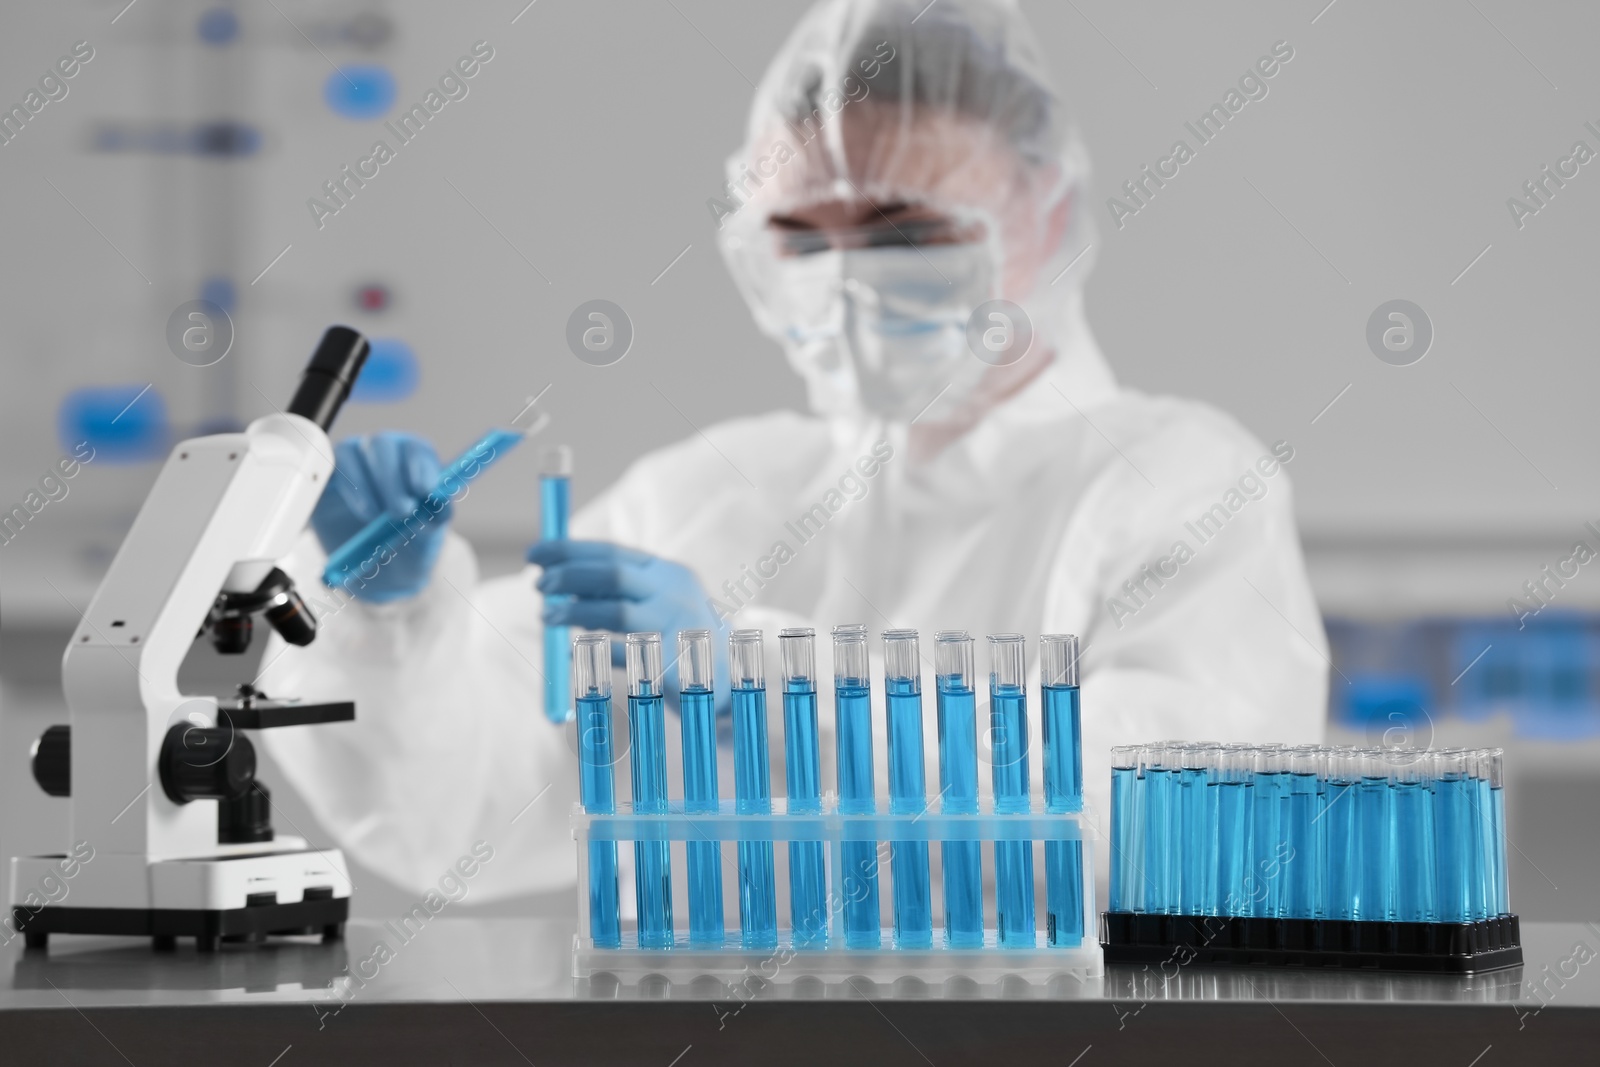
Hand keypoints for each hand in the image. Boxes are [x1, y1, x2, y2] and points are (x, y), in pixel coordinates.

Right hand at [313, 432, 451, 603]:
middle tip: (401, 510)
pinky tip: (362, 510)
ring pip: (352, 452)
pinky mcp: (327, 481)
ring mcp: (353, 464)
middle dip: (391, 477)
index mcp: (416, 461)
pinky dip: (346, 488)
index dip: (420, 466)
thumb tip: (439, 499)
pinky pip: (329, 469)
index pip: (416, 449)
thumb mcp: (431, 534)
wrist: (385, 574)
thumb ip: (437, 513)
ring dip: (365, 483)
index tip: (425, 490)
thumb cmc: (413, 545)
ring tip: (376, 516)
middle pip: (382, 445)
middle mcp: (384, 455)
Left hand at [527, 540, 725, 687]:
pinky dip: (595, 653)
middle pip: (615, 576)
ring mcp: (680, 629)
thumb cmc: (676, 637)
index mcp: (667, 573)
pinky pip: (626, 657)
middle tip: (540, 587)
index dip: (569, 551)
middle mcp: (676, 595)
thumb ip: (613, 592)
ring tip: (547, 617)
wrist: (726, 680)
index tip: (533, 555)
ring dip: (576, 612)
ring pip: (618, 613)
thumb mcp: (653, 603)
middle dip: (570, 577)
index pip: (613, 551)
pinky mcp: (677, 666)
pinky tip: (573, 654)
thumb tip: (558, 582)